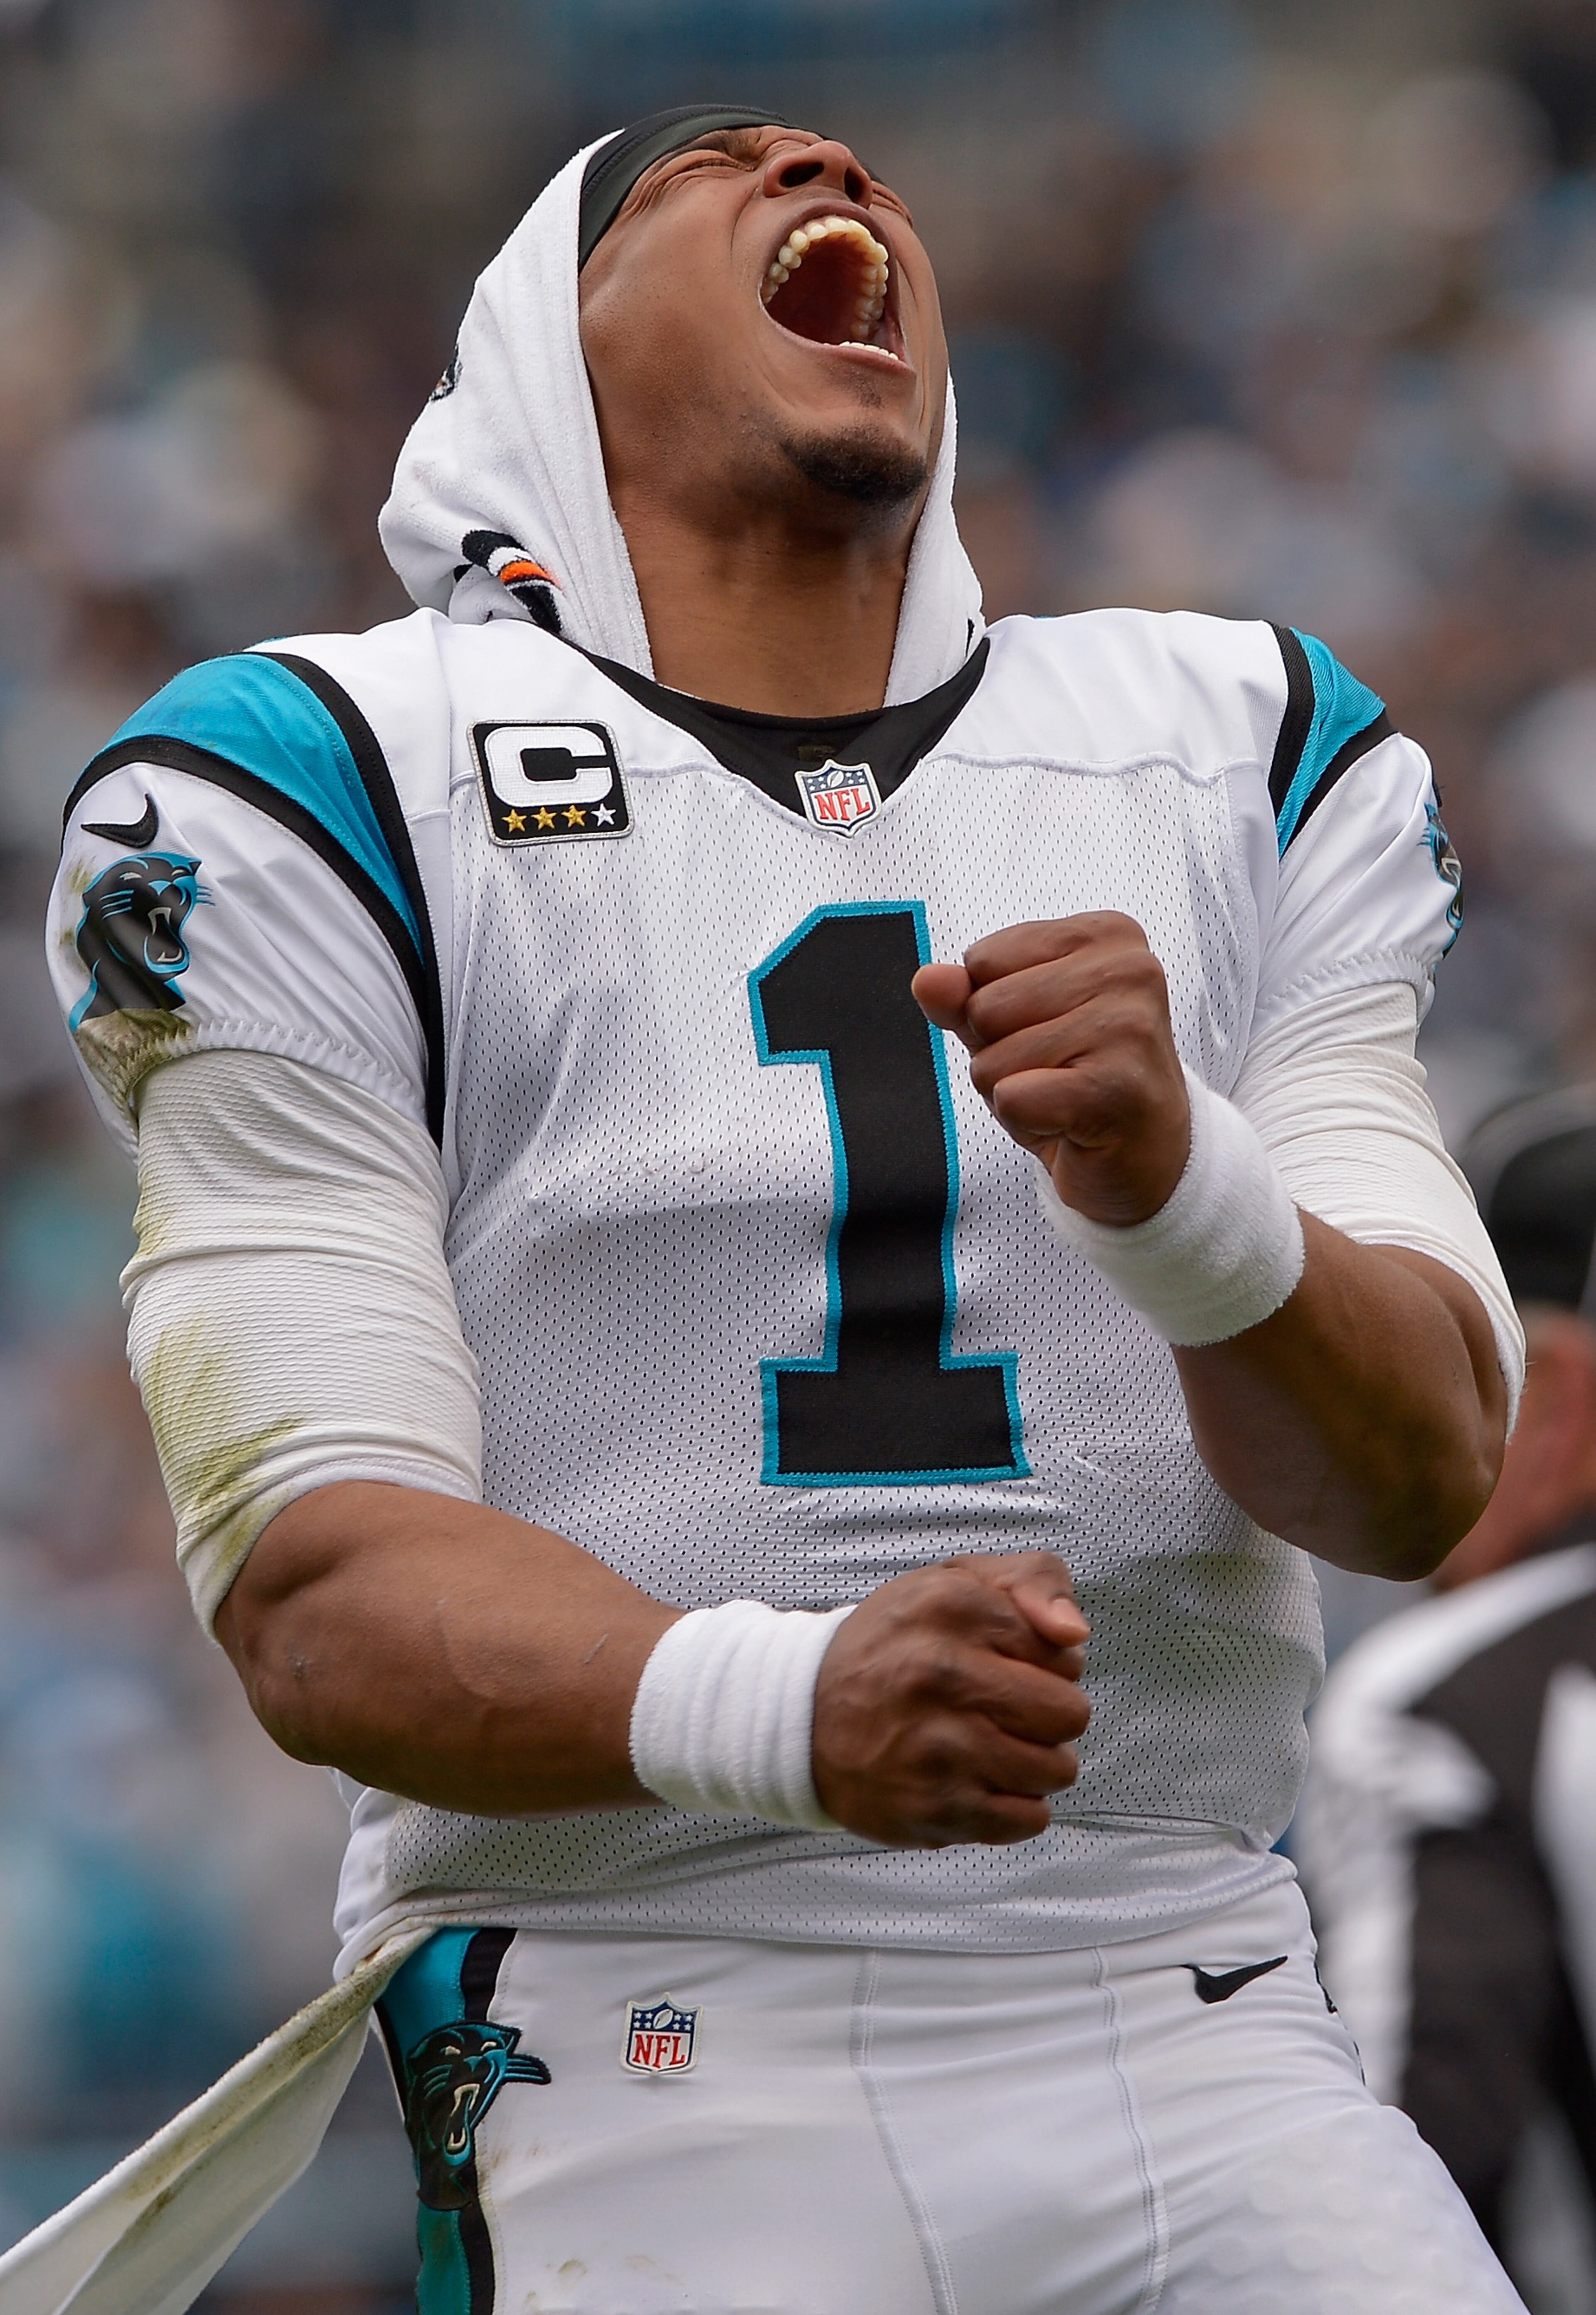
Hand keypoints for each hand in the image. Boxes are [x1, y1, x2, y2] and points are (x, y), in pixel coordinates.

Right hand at [810, 1551, 1090, 1845]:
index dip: (1048, 1663)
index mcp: (949, 1608)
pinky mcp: (933, 1808)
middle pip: (1069, 1714)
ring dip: (1036, 1764)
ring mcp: (936, 1747)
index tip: (1009, 1665)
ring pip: (1056, 1771)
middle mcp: (939, 1674)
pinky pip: (1029, 1820)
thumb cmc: (895, 1645)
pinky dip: (1015, 1806)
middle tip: (1009, 1710)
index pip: (1064, 1653)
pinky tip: (978, 1781)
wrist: (803, 1715)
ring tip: (993, 1746)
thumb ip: (1032, 1580)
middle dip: (1051, 1715)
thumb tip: (1075, 1632)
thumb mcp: (956, 1581)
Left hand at [913, 914, 1189, 1226]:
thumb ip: (966, 995)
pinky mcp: (1116, 1086)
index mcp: (1106, 936)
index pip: (983, 958)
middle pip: (985, 1006)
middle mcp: (1128, 970)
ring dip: (1013, 1089)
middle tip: (1056, 1073)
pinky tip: (1070, 1122)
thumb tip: (928, 979)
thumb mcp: (1014, 1027)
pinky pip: (1012, 1097)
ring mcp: (1128, 1027)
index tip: (1050, 1032)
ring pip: (994, 1057)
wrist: (1146, 1156)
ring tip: (1063, 1095)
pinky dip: (1025, 1121)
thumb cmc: (1079, 1080)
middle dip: (1001, 1051)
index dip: (995, 1009)